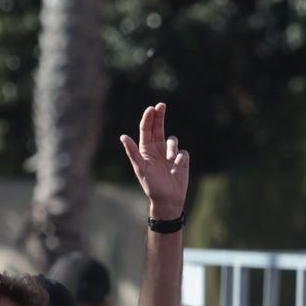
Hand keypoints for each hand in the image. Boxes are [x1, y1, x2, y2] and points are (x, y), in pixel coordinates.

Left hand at [119, 103, 189, 218]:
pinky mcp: (181, 160)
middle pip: (158, 127)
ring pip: (172, 140)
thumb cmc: (152, 186)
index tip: (152, 108)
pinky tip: (176, 168)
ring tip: (170, 159)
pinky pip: (182, 152)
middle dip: (160, 116)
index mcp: (146, 149)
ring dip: (171, 147)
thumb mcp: (140, 168)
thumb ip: (132, 152)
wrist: (168, 200)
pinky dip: (180, 158)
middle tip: (161, 105)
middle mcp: (157, 149)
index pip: (146, 130)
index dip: (148, 118)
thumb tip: (122, 136)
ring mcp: (169, 154)